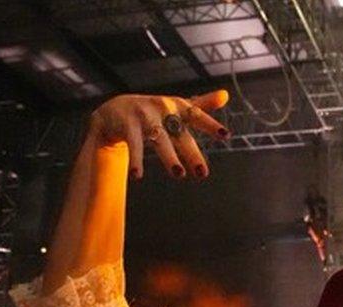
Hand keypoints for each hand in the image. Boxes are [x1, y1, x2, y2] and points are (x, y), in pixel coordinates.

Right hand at [89, 90, 230, 180]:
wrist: (116, 108)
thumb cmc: (155, 111)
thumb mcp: (178, 107)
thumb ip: (202, 104)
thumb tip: (226, 95)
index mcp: (178, 106)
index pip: (197, 115)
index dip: (210, 124)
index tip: (225, 135)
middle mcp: (162, 108)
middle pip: (180, 134)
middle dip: (192, 153)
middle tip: (203, 173)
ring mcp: (145, 116)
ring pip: (159, 140)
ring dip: (169, 157)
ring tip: (179, 174)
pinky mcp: (128, 125)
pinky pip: (134, 145)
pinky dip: (135, 160)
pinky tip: (137, 175)